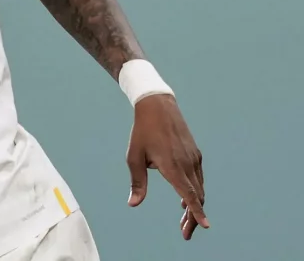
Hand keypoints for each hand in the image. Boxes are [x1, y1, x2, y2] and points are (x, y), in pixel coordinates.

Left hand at [126, 94, 208, 239]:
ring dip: (194, 206)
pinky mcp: (195, 154)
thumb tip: (133, 204)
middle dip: (193, 217)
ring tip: (185, 222)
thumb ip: (137, 182)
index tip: (205, 226)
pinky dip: (195, 191)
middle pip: (197, 196)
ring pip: (199, 188)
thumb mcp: (134, 157)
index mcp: (172, 166)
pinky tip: (185, 199)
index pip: (188, 194)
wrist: (158, 106)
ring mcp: (194, 158)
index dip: (196, 212)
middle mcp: (187, 163)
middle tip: (185, 233)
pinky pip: (198, 177)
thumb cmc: (142, 132)